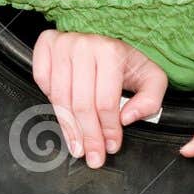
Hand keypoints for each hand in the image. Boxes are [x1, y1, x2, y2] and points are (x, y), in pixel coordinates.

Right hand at [32, 30, 168, 167]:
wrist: (106, 38)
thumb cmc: (125, 61)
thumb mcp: (151, 78)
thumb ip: (150, 100)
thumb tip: (128, 118)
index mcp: (111, 52)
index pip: (106, 102)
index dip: (108, 129)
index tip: (111, 146)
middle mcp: (84, 45)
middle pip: (82, 104)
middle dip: (88, 136)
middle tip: (92, 155)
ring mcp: (62, 44)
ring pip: (60, 98)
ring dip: (69, 128)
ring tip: (77, 145)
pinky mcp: (46, 44)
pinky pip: (42, 80)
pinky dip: (50, 100)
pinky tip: (64, 113)